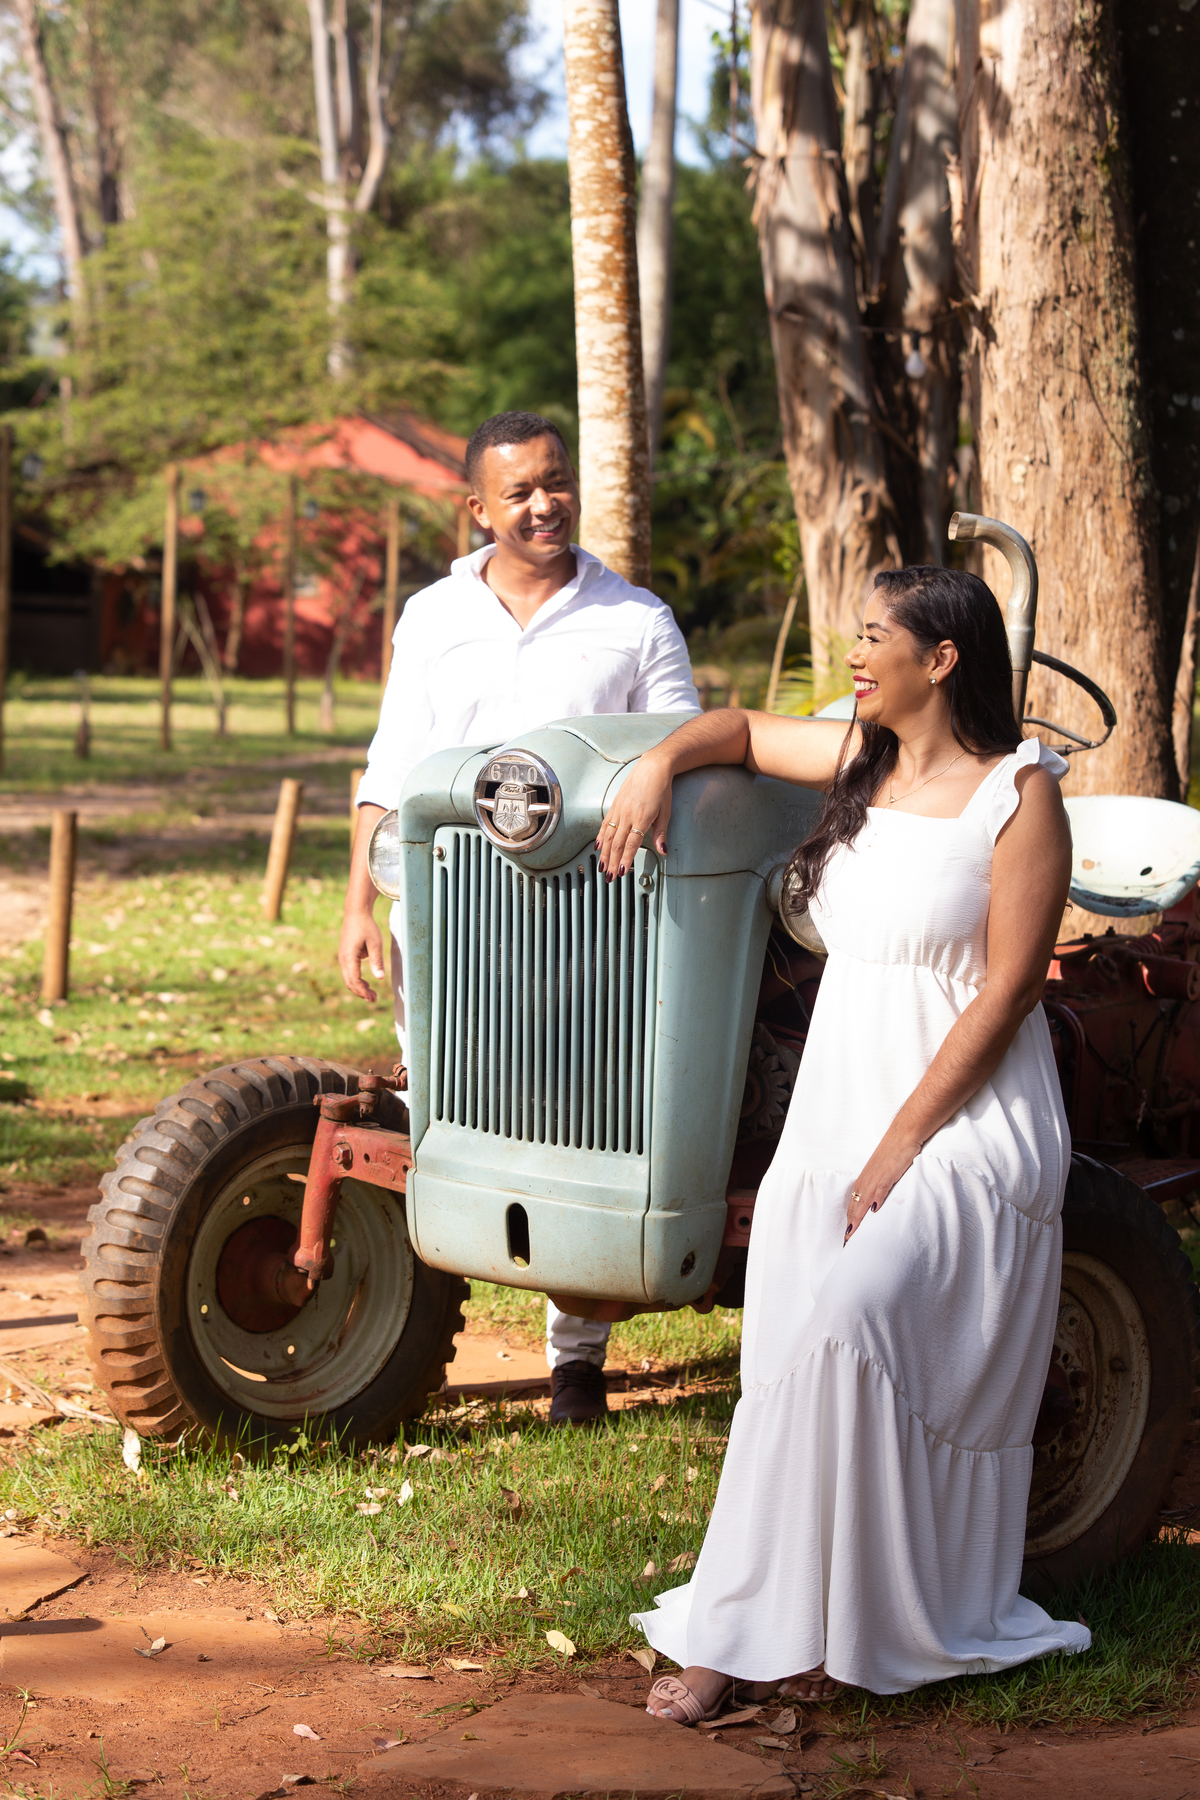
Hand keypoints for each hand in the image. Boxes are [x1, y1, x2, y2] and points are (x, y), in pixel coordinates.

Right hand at [339, 906, 386, 1002]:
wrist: (356, 913)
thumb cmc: (366, 926)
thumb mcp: (375, 943)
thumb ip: (377, 961)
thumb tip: (380, 978)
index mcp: (349, 957)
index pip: (354, 980)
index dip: (362, 991)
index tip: (371, 998)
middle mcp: (343, 959)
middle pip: (349, 982)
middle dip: (361, 993)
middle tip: (374, 999)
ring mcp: (342, 958)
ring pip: (348, 978)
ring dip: (359, 987)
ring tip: (372, 995)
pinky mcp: (345, 956)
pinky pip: (349, 972)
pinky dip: (357, 980)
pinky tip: (367, 984)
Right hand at [596, 750, 673, 879]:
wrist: (652, 767)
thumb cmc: (661, 788)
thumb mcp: (666, 812)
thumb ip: (661, 833)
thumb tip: (663, 850)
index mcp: (641, 819)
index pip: (631, 845)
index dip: (625, 860)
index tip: (622, 872)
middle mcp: (627, 815)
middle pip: (616, 844)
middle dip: (612, 862)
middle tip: (609, 877)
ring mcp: (619, 810)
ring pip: (608, 836)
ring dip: (604, 854)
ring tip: (601, 867)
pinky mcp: (615, 805)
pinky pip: (605, 824)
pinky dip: (600, 837)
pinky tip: (597, 846)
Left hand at [843, 1134, 920, 1242]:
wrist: (903, 1134)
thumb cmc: (893, 1153)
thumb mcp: (882, 1172)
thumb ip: (878, 1187)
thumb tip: (875, 1205)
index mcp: (864, 1180)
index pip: (852, 1204)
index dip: (848, 1220)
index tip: (846, 1236)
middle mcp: (866, 1179)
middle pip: (854, 1205)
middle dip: (849, 1225)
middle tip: (846, 1242)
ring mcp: (877, 1176)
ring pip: (863, 1200)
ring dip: (857, 1218)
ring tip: (853, 1234)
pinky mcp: (889, 1173)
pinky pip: (880, 1188)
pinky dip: (876, 1199)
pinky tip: (874, 1210)